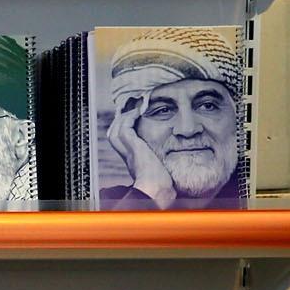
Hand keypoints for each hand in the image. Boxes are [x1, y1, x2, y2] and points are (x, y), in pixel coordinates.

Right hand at [107, 93, 176, 208]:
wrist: (155, 186)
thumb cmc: (161, 179)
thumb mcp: (158, 164)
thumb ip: (158, 154)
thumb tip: (173, 147)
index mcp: (128, 155)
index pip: (120, 134)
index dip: (128, 122)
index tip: (139, 112)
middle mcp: (123, 150)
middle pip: (115, 126)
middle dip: (125, 115)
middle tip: (137, 104)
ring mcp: (125, 146)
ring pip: (119, 123)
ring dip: (129, 112)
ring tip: (139, 103)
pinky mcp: (131, 143)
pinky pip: (126, 123)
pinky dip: (132, 115)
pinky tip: (141, 109)